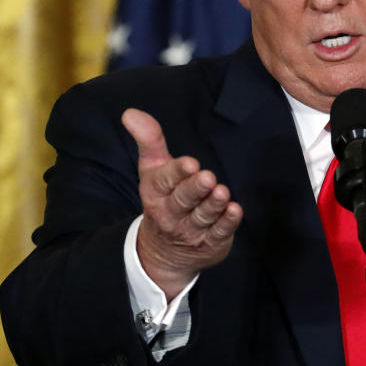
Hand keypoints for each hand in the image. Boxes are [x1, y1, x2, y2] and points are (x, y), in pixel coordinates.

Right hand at [121, 108, 242, 298]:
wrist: (163, 252)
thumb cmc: (162, 198)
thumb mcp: (152, 170)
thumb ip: (148, 140)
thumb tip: (130, 113)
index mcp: (156, 193)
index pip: (165, 181)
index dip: (177, 172)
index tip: (190, 163)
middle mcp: (171, 213)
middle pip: (183, 200)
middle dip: (195, 189)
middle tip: (208, 177)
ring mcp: (190, 230)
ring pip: (202, 217)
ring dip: (213, 205)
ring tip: (223, 193)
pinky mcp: (210, 242)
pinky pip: (219, 233)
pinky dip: (228, 223)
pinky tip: (236, 211)